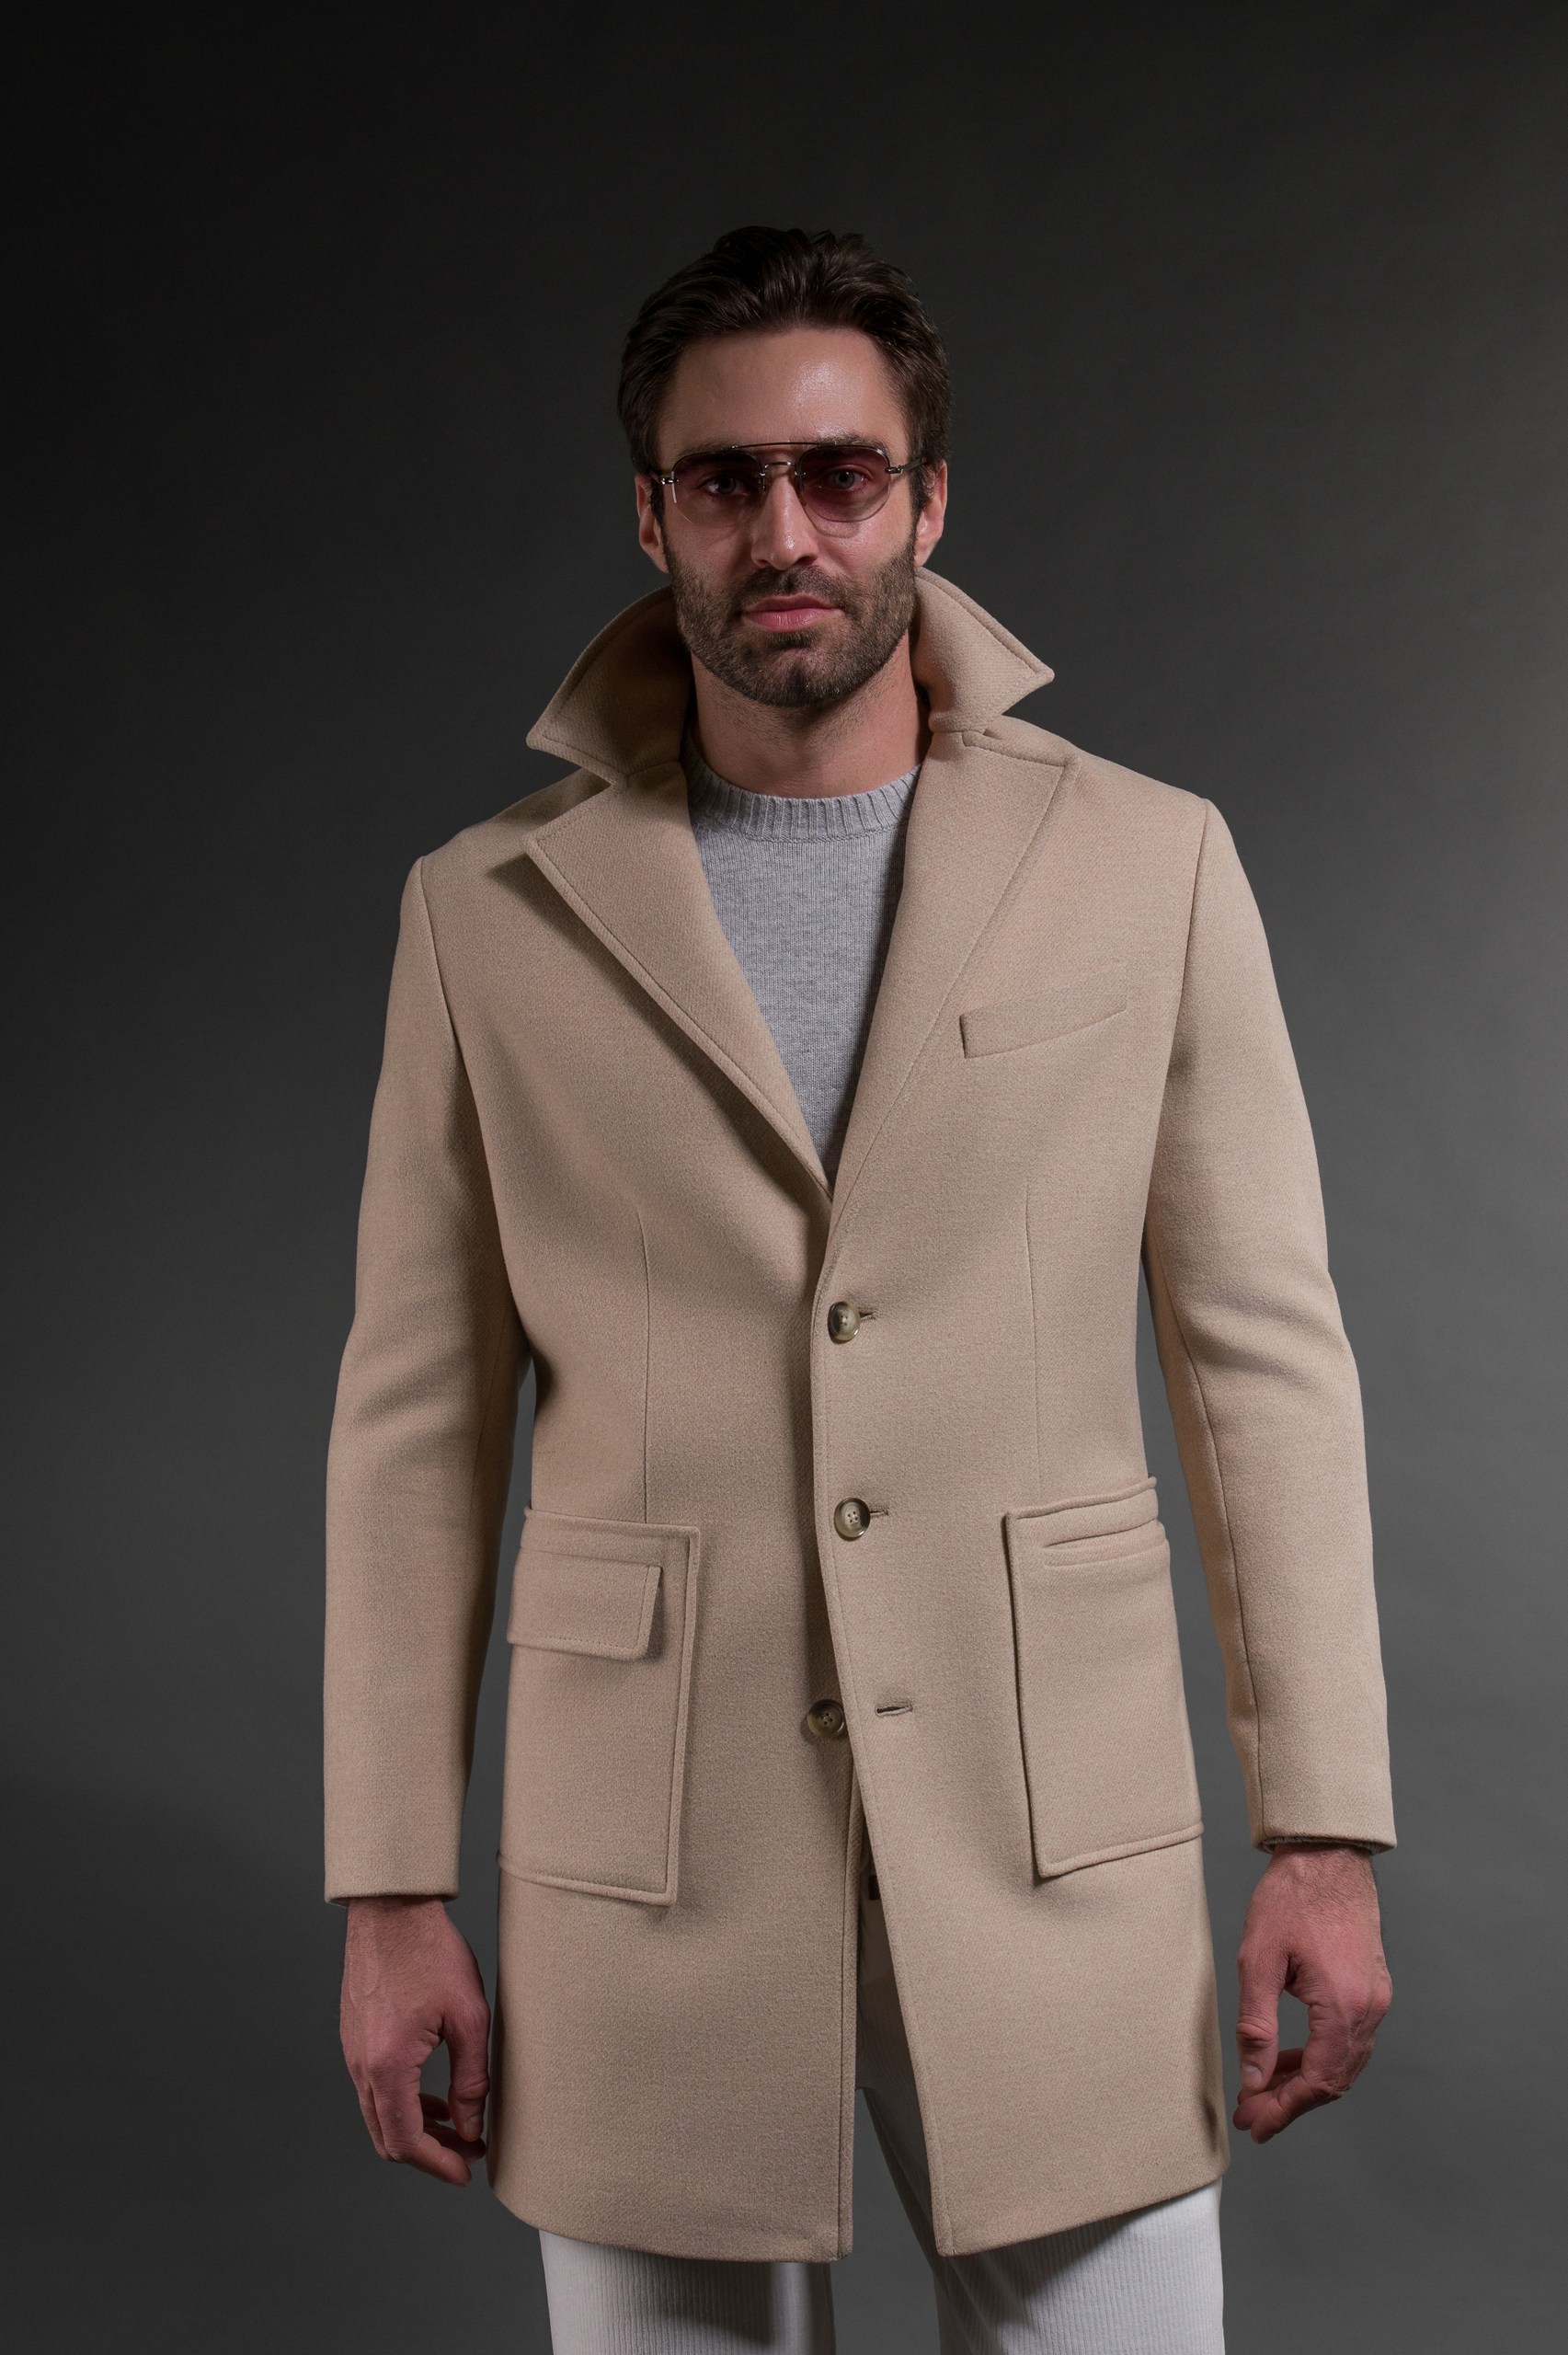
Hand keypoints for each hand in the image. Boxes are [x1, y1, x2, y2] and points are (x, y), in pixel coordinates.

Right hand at [340, 1896, 491, 2183]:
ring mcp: (352, 2051)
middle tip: (468, 2150)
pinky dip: (402, 2103)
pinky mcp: (354, 2036)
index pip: (406, 2142)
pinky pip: (373, 2088)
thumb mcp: (469, 2017)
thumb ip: (471, 2079)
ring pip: (379, 2114)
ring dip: (416, 2128)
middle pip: (387, 2138)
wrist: (392, 1907)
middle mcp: (360, 2065)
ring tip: (457, 2124)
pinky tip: (432, 2093)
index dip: (439, 2165)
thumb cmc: (431, 1953)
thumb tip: (471, 2126)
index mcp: (387, 2066)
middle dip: (429, 2153)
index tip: (467, 2171)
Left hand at [1233, 1843, 1391, 2142]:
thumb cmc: (1290, 1898)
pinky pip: (1349, 2040)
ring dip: (1305, 2082)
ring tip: (1263, 2090)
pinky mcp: (1372, 1988)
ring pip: (1344, 2063)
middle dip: (1291, 2102)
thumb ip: (1257, 2026)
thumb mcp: (1258, 1960)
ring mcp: (1376, 1999)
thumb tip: (1253, 2081)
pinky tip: (1290, 2057)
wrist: (1327, 1854)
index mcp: (1343, 2004)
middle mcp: (1369, 2008)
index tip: (1255, 2126)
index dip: (1285, 2110)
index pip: (1318, 2082)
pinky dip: (1320, 2056)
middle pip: (1334, 2080)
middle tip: (1253, 2115)